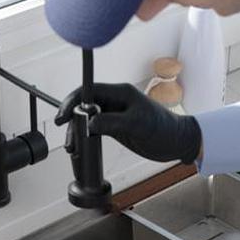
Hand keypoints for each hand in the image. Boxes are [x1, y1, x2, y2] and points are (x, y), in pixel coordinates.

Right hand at [55, 83, 201, 163]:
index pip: (89, 92)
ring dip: (78, 132)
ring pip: (87, 120)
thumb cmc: (163, 129)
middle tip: (69, 139)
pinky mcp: (115, 127)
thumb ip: (112, 123)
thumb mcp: (137, 125)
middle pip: (84, 106)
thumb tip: (89, 124)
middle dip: (72, 121)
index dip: (72, 102)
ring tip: (73, 148)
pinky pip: (94, 129)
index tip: (63, 117)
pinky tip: (81, 147)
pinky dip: (85, 137)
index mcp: (120, 93)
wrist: (176, 142)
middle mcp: (115, 101)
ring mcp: (114, 114)